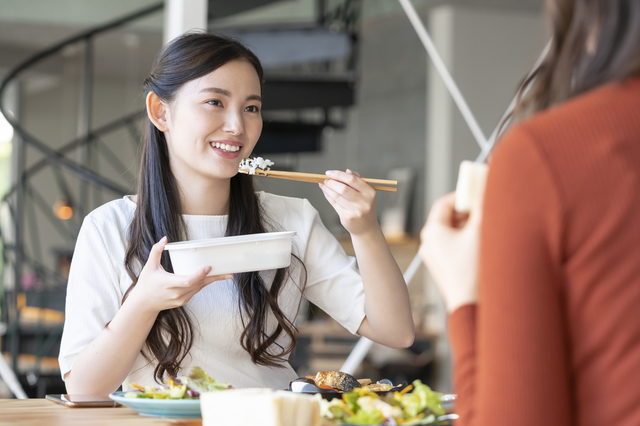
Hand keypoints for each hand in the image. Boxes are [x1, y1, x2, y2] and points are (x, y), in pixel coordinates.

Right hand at [127, 236, 232, 313]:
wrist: (144, 304)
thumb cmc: (146, 284)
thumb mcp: (149, 266)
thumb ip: (156, 251)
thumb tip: (164, 239)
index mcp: (168, 284)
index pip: (188, 280)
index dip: (199, 274)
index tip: (208, 267)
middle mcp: (177, 293)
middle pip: (199, 284)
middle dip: (213, 278)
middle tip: (227, 272)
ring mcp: (181, 299)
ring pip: (199, 288)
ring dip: (211, 281)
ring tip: (225, 274)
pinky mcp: (183, 301)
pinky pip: (196, 291)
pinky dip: (204, 284)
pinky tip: (212, 278)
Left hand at [319, 169, 377, 235]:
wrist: (366, 228)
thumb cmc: (365, 206)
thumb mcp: (366, 193)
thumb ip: (358, 180)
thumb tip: (347, 171)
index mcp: (370, 192)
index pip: (352, 179)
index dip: (339, 174)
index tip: (329, 172)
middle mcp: (364, 202)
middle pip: (343, 188)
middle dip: (331, 182)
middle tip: (326, 179)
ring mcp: (356, 211)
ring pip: (336, 196)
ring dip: (327, 189)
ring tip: (324, 185)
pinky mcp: (347, 217)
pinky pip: (334, 204)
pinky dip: (328, 196)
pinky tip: (326, 192)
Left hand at [419, 189, 483, 312]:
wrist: (471, 306)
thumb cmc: (475, 267)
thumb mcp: (481, 230)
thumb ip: (484, 205)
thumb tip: (487, 185)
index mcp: (432, 230)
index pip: (445, 203)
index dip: (463, 195)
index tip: (480, 193)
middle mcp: (428, 242)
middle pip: (449, 218)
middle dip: (469, 212)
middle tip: (488, 209)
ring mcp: (433, 258)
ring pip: (452, 234)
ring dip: (470, 228)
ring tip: (489, 229)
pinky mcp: (442, 270)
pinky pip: (453, 248)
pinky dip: (467, 243)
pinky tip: (483, 247)